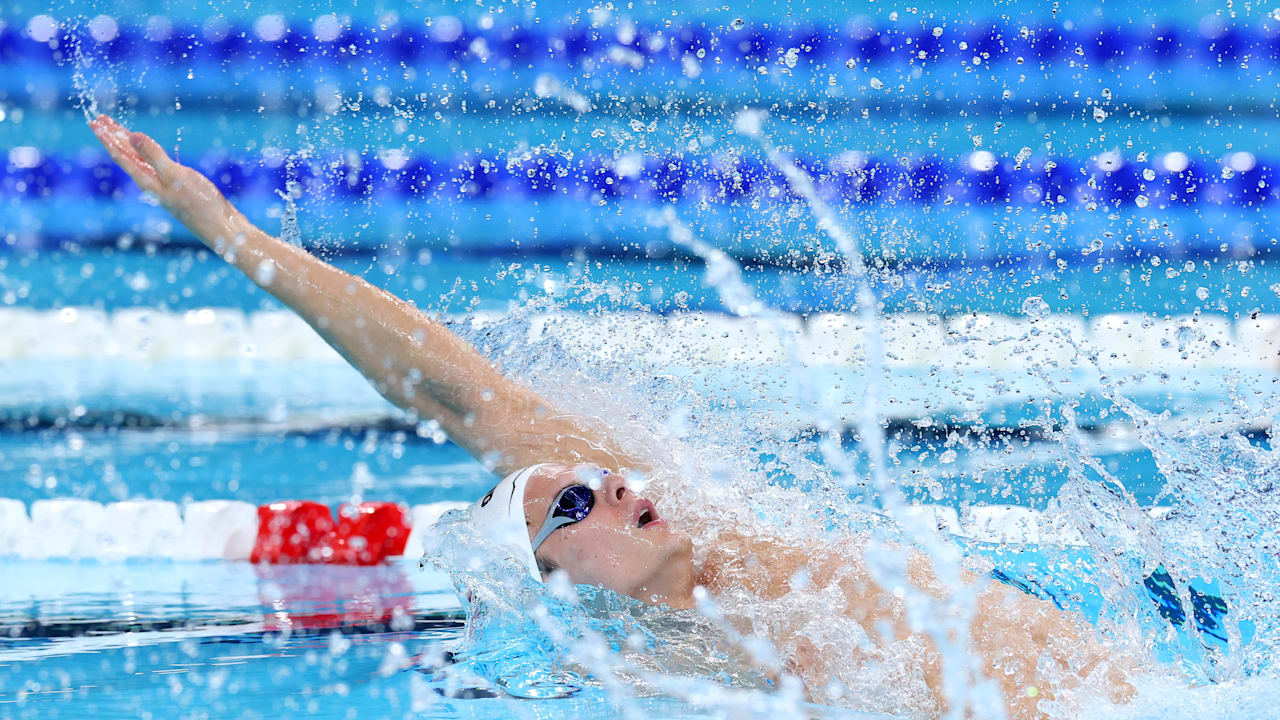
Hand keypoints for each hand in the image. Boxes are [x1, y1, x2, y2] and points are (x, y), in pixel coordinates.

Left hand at [88, 114, 242, 245]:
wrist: (223, 229)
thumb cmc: (201, 204)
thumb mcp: (176, 177)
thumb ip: (155, 156)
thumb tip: (133, 136)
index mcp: (148, 181)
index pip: (121, 156)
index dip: (108, 138)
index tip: (94, 122)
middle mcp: (153, 183)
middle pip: (127, 157)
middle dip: (114, 138)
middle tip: (99, 120)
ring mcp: (166, 186)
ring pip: (140, 160)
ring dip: (128, 144)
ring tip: (117, 130)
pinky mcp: (179, 187)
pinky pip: (155, 165)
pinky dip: (147, 153)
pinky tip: (148, 152)